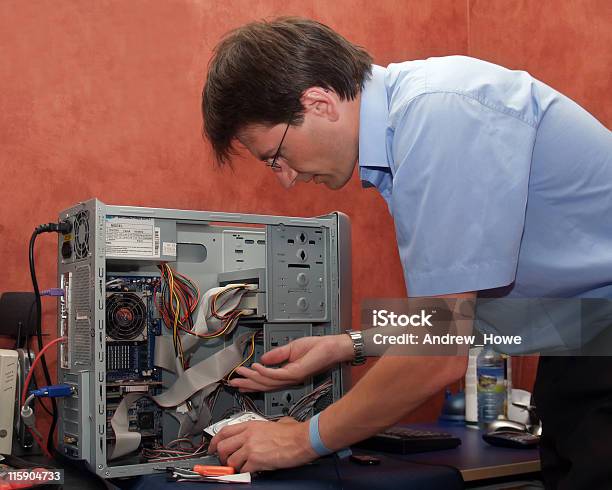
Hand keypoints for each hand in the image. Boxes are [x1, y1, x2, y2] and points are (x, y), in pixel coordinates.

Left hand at [208, 418, 316, 471]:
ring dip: (234, 466)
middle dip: (221, 456)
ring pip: (230, 460)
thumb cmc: (292, 432)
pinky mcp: (256, 460)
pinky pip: (243, 470)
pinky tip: (252, 470)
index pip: (224, 431)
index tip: (212, 446)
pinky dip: (246, 472)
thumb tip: (263, 431)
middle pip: (222, 446)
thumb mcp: (273, 423)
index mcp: (251, 425)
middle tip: (225, 460)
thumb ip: (262, 428)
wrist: (301, 439)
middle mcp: (248, 435)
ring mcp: (251, 448)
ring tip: (241, 466)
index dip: (214, 440)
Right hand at [228, 334, 353, 391]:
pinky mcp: (295, 373)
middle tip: (233, 382)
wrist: (332, 348)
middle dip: (247, 383)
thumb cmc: (317, 348)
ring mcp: (291, 377)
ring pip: (267, 381)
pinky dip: (264, 371)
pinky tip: (255, 367)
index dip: (252, 381)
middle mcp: (288, 378)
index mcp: (287, 374)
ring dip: (252, 377)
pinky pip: (276, 374)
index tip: (240, 379)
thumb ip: (277, 355)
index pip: (266, 380)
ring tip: (240, 373)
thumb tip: (263, 359)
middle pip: (264, 384)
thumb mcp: (291, 348)